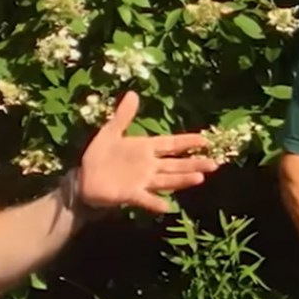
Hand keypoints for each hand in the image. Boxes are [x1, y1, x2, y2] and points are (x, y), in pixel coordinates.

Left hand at [77, 93, 220, 213]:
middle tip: (214, 164)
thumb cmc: (99, 155)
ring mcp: (142, 181)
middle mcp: (149, 165)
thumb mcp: (110, 132)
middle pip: (176, 164)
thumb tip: (133, 93)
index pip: (171, 144)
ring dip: (182, 180)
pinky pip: (145, 198)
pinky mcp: (131, 194)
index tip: (205, 140)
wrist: (84, 179)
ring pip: (167, 180)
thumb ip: (123, 116)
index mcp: (146, 148)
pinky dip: (155, 202)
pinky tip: (166, 205)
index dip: (187, 142)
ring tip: (200, 178)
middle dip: (195, 163)